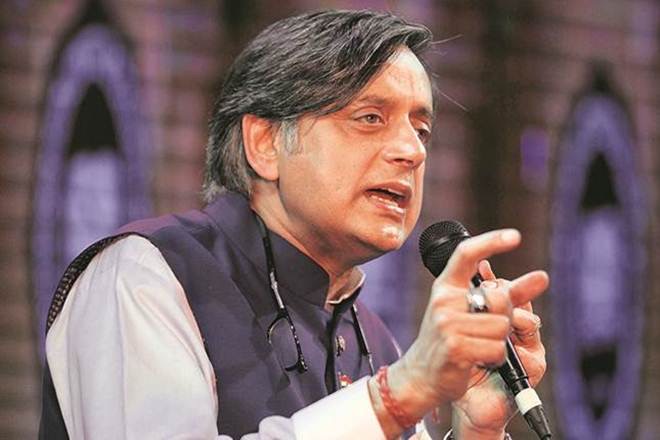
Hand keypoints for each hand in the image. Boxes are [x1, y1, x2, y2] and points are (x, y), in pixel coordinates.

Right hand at [368, 229, 547, 438]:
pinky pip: (496, 349)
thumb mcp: (470, 312)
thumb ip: (506, 295)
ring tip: (478, 346)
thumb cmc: (449, 340)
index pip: (466, 254)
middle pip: (499, 297)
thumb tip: (542, 277)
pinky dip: (494, 358)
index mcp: (446, 286)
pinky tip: (476, 360)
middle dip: (505, 316)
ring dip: (499, 342)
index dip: (491, 241)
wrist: (420, 375)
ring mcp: (447, 323)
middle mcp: (443, 300)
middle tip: (487, 329)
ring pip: (501, 327)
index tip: (515, 236)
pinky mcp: (455, 347)